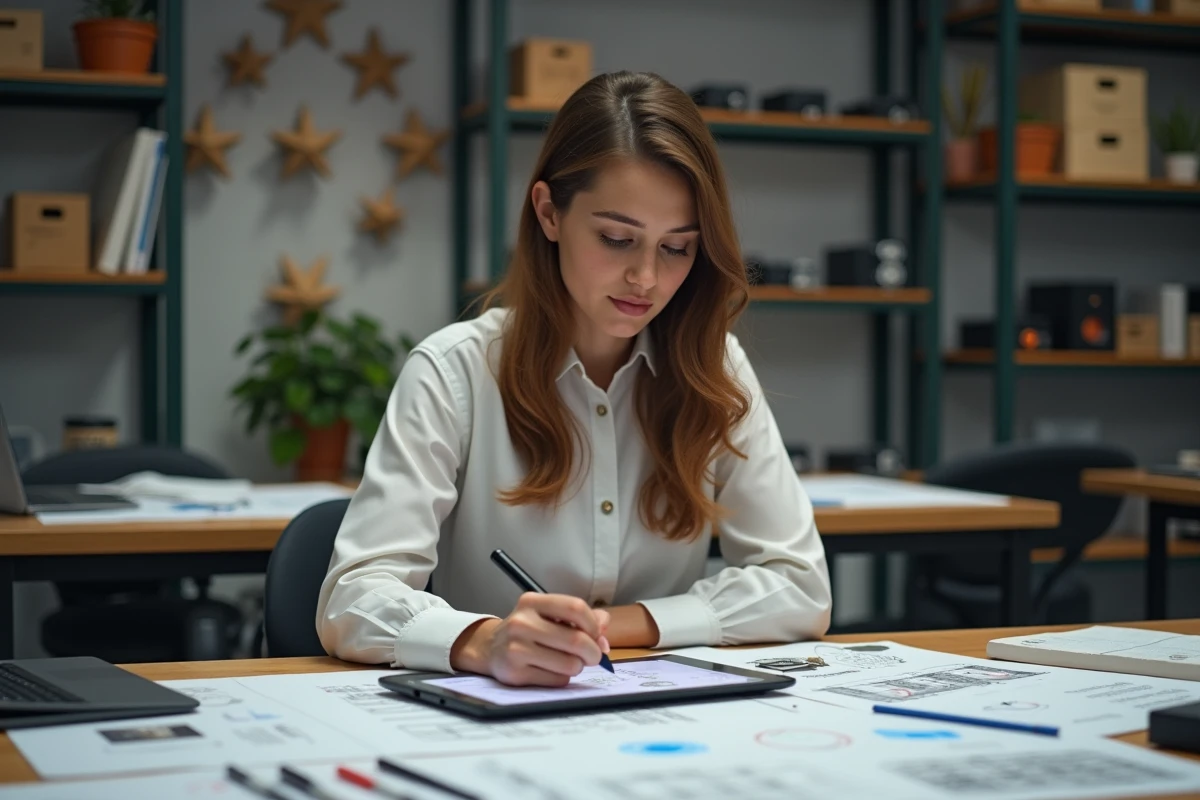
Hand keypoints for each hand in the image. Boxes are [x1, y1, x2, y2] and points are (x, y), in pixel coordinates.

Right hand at [450, 593, 610, 685]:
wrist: (490, 648)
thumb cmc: (529, 630)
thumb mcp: (550, 615)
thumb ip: (581, 618)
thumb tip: (604, 630)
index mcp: (532, 602)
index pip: (576, 608)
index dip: (593, 624)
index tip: (596, 634)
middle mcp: (521, 622)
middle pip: (576, 640)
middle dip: (593, 652)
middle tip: (593, 656)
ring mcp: (516, 649)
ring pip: (570, 664)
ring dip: (577, 666)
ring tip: (568, 662)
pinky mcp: (515, 673)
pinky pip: (557, 680)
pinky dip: (562, 678)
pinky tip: (551, 670)